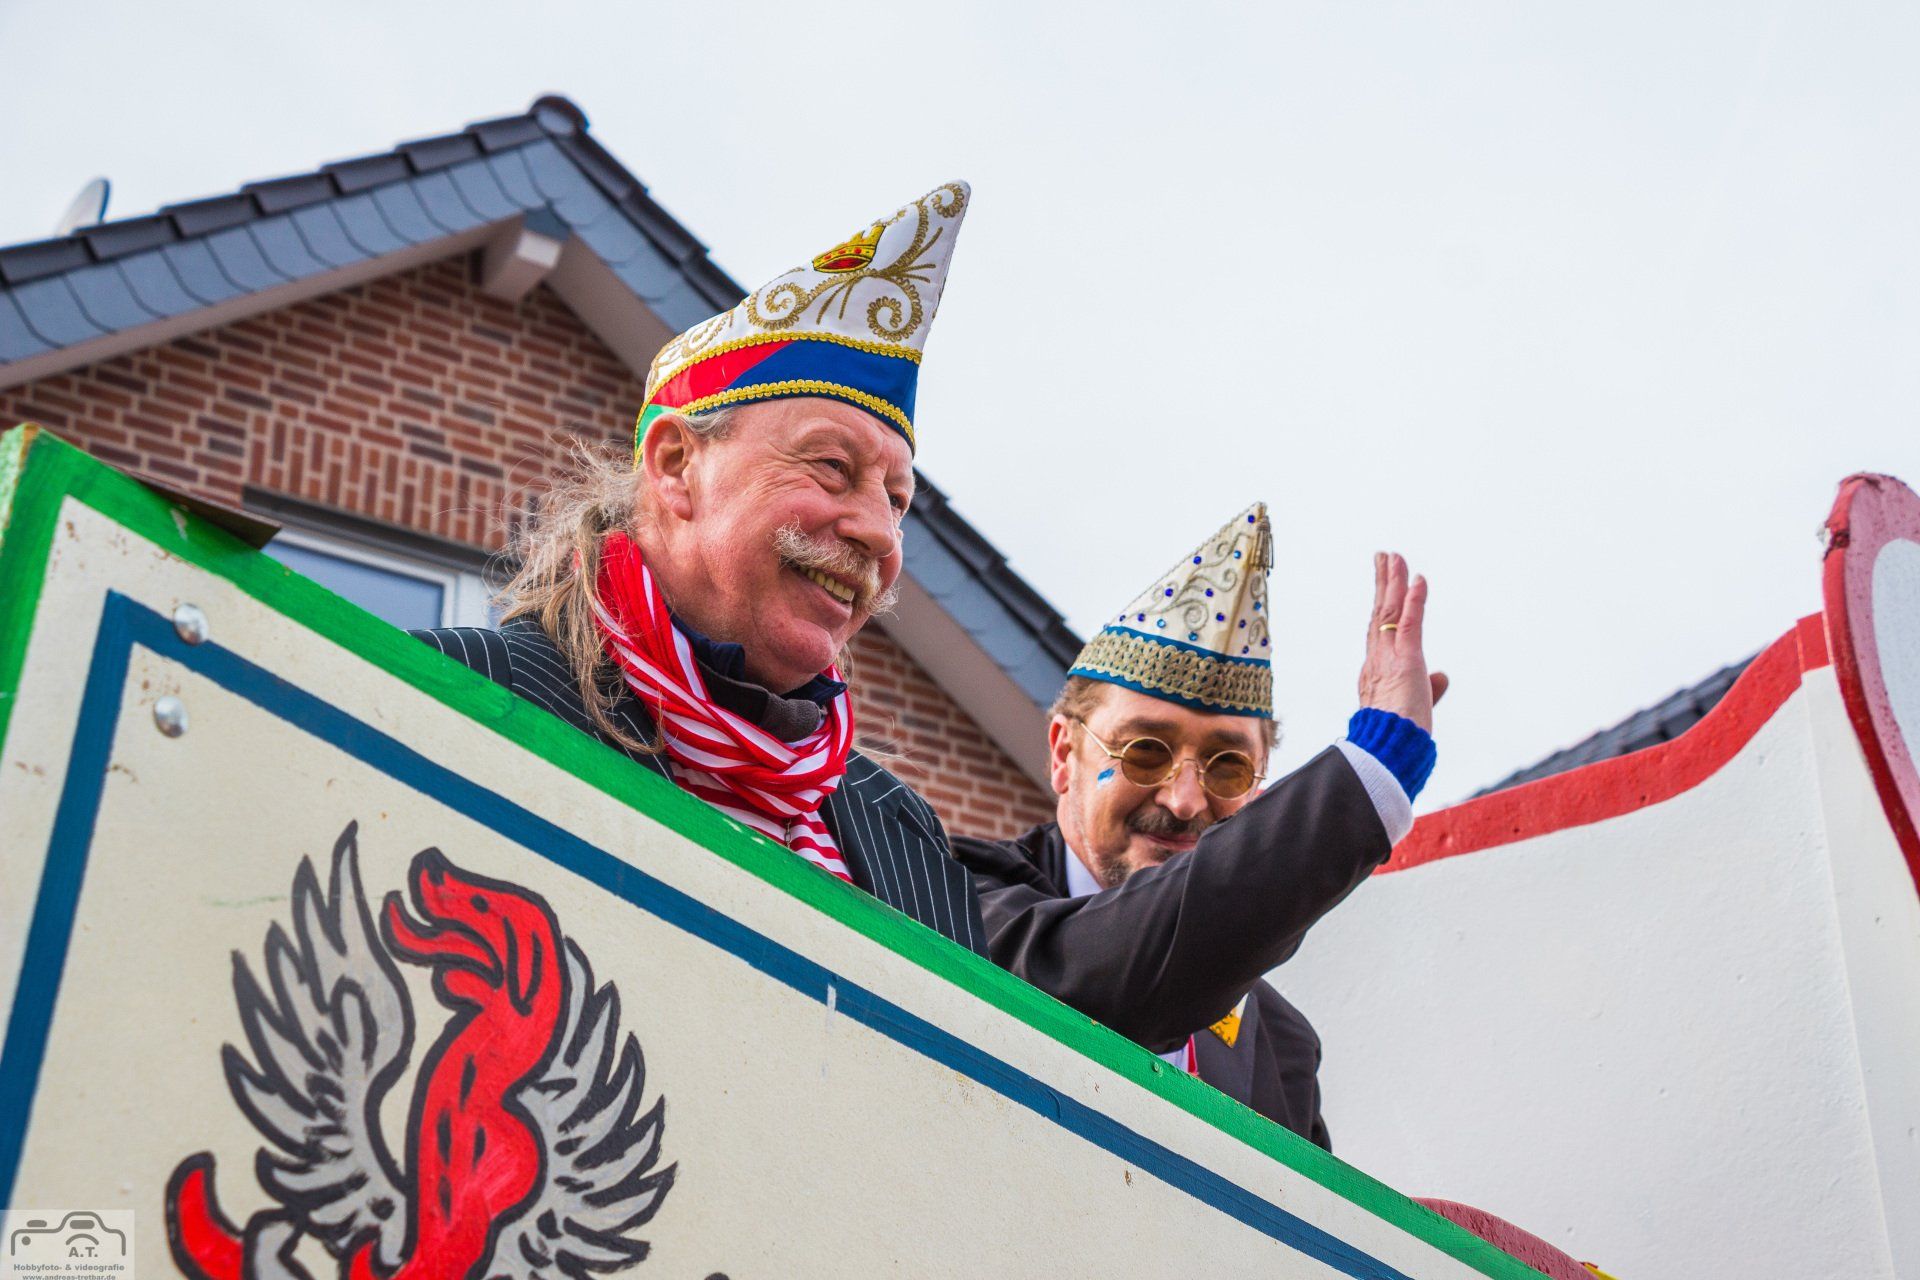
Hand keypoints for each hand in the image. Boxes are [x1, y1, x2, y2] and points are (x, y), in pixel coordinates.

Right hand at [1357, 551, 1448, 731]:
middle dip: (1383, 583)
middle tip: (1384, 557)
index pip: (1380, 630)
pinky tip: (1419, 579)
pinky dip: (1415, 599)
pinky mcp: (1406, 661)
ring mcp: (1389, 658)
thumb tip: (1442, 677)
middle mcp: (1377, 659)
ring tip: (1394, 556)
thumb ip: (1428, 689)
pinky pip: (1410, 623)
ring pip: (1389, 611)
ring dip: (1393, 581)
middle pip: (1379, 613)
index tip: (1386, 583)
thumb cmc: (1398, 736)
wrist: (1388, 752)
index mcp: (1377, 671)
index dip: (1382, 604)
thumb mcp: (1417, 706)